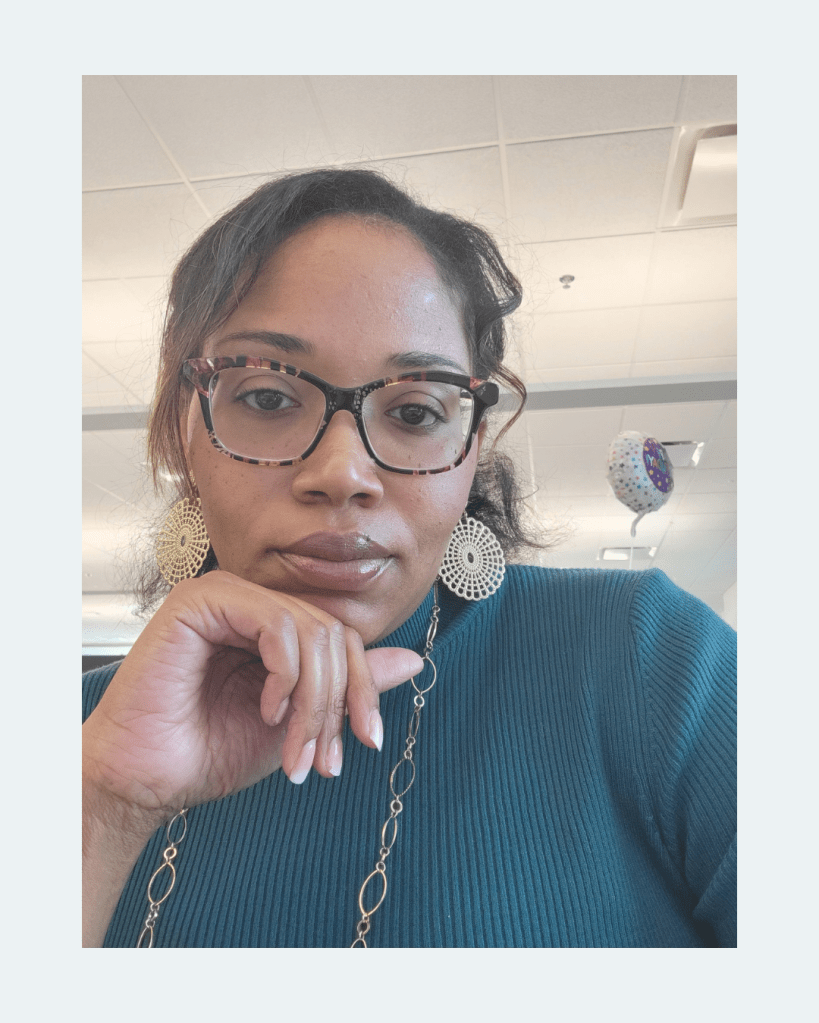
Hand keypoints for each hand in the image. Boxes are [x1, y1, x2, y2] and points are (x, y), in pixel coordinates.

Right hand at [82, 571, 422, 816]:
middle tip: (323, 759)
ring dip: (314, 701)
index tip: (368, 741)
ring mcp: (227, 597)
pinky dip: (285, 674)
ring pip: (311, 631)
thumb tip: (415, 661)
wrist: (147, 780)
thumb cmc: (208, 751)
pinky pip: (276, 624)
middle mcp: (253, 606)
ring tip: (296, 749)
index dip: (364, 688)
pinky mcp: (201, 600)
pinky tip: (266, 709)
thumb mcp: (297, 723)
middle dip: (337, 704)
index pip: (343, 639)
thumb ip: (347, 689)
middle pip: (333, 635)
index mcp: (273, 630)